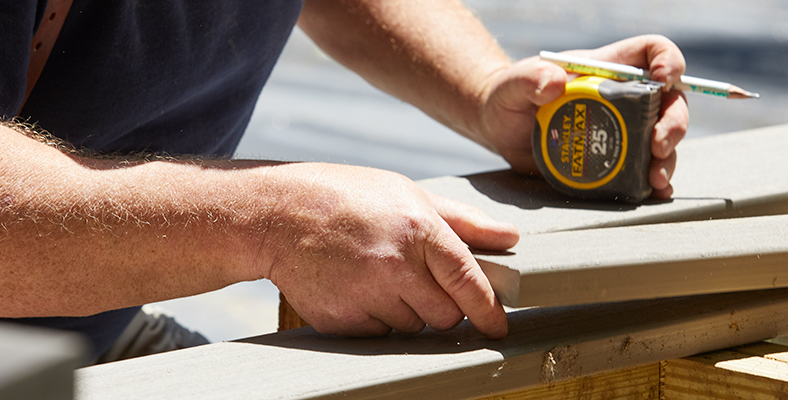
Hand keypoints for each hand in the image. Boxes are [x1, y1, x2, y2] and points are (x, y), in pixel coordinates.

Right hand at [260, 163, 518, 337]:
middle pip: (446, 315)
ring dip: (406, 311)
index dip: (489, 309)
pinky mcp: (342, 320)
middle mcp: (395, 266)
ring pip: (413, 328)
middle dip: (442, 307)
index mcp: (417, 228)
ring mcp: (366, 296)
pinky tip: (356, 287)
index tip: (498, 327)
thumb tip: (511, 236)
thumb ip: (462, 220)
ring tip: (377, 275)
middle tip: (417, 281)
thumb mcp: (406, 193)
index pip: (468, 281)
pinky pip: (380, 336)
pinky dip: (376, 319)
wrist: (276, 215)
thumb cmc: (345, 198)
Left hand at [472, 35, 689, 198]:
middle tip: (658, 145)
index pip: (652, 51)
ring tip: (656, 177)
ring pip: (663, 138)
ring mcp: (623, 129)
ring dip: (668, 158)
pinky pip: (644, 168)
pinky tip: (653, 191)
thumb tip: (555, 83)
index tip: (664, 78)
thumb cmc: (509, 96)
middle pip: (670, 100)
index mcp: (608, 69)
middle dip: (674, 122)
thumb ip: (530, 78)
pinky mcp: (614, 159)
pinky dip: (654, 181)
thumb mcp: (514, 84)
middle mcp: (624, 97)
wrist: (500, 128)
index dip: (668, 60)